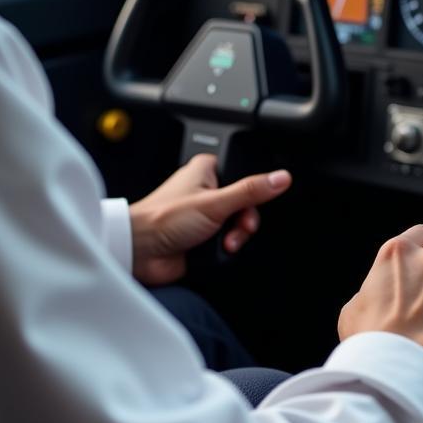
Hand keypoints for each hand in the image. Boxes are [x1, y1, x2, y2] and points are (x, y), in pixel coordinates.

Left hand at [128, 154, 291, 284]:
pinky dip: (225, 249)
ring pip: (238, 226)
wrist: (140, 251)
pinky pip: (227, 243)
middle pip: (246, 205)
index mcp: (207, 171)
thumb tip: (281, 177)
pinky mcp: (202, 238)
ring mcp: (204, 216)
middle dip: (245, 221)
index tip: (252, 203)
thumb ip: (251, 190)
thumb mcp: (215, 202)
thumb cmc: (162, 219)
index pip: (246, 176)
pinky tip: (218, 251)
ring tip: (225, 243)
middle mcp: (206, 191)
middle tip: (238, 227)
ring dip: (236, 237)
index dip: (254, 192)